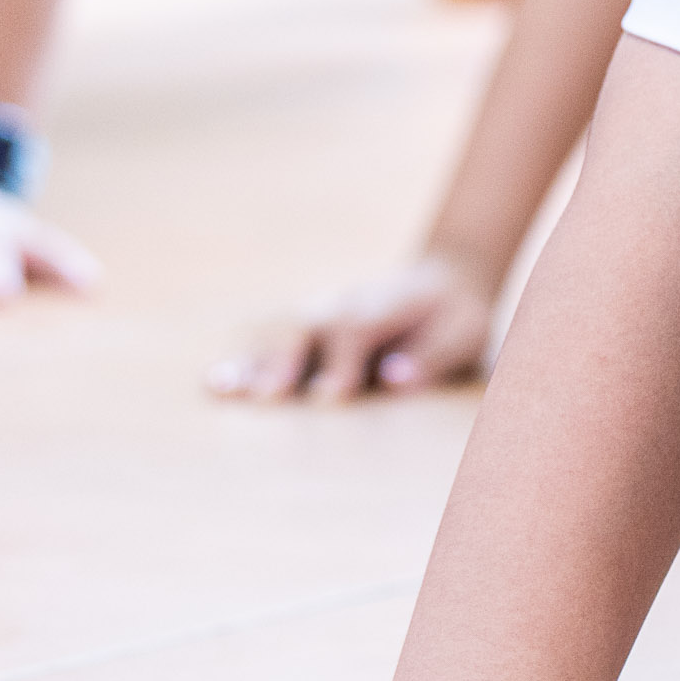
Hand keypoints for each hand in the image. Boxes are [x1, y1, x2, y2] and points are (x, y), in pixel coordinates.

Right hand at [212, 251, 494, 401]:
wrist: (443, 283)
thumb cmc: (457, 320)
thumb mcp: (465, 333)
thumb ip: (434, 356)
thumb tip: (396, 378)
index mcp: (385, 306)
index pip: (355, 330)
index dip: (342, 360)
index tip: (333, 395)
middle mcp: (343, 306)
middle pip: (306, 328)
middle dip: (286, 359)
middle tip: (269, 397)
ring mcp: (318, 315)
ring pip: (278, 333)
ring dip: (251, 361)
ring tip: (220, 390)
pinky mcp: (305, 330)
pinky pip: (267, 342)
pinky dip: (241, 361)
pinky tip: (214, 385)